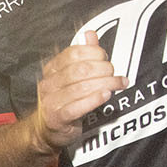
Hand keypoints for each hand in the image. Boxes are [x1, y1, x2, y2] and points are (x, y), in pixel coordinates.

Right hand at [33, 31, 126, 152]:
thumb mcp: (71, 76)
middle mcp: (48, 84)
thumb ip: (82, 56)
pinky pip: (76, 107)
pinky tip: (106, 95)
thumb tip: (89, 34)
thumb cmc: (63, 101)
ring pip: (81, 88)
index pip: (74, 53)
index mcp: (52, 69)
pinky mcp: (56, 119)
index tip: (106, 59)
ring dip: (106, 84)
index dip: (94, 53)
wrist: (46, 131)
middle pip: (80, 70)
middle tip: (115, 74)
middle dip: (103, 69)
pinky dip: (94, 100)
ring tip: (119, 84)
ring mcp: (50, 102)